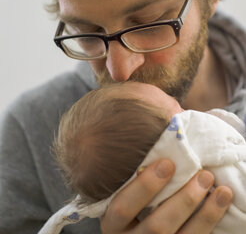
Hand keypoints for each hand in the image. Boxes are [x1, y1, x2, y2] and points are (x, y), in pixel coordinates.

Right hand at [100, 159, 232, 233]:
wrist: (138, 230)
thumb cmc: (131, 198)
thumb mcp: (123, 189)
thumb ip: (133, 169)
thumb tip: (160, 128)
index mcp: (112, 222)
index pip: (122, 207)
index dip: (144, 186)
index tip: (167, 163)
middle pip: (156, 226)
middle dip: (183, 201)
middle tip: (203, 175)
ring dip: (204, 214)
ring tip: (221, 189)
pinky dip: (209, 222)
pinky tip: (221, 202)